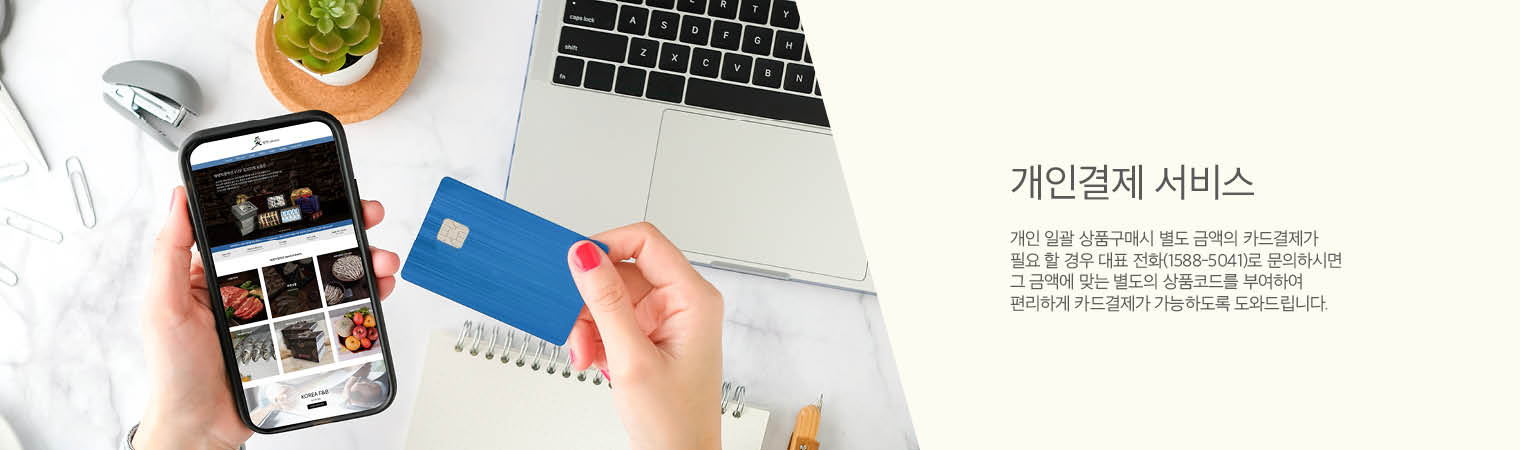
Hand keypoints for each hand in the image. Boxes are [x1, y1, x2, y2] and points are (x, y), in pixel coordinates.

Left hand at [134, 187, 399, 449]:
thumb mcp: (163, 304)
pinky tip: (377, 292)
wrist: (202, 426)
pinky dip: (364, 300)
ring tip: (380, 259)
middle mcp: (259, 286)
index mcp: (225, 270)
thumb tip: (177, 199)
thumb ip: (170, 251)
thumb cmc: (175, 370)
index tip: (325, 192)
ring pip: (331, 277)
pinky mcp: (303, 337)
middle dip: (346, 227)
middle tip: (367, 216)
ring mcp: (285, 312)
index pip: (266, 228)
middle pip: (310, 246)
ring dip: (362, 262)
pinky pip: (338, 313)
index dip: (300, 207)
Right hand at [565, 223, 723, 449]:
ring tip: (584, 355)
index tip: (574, 265)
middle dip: (590, 301)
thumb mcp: (632, 359)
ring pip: (610, 297)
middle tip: (574, 328)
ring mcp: (664, 320)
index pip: (646, 241)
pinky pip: (610, 320)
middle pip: (621, 271)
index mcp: (693, 299)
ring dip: (587, 324)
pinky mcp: (648, 337)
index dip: (606, 245)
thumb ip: (606, 303)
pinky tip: (594, 361)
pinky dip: (594, 338)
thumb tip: (585, 256)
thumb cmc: (675, 423)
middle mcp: (681, 303)